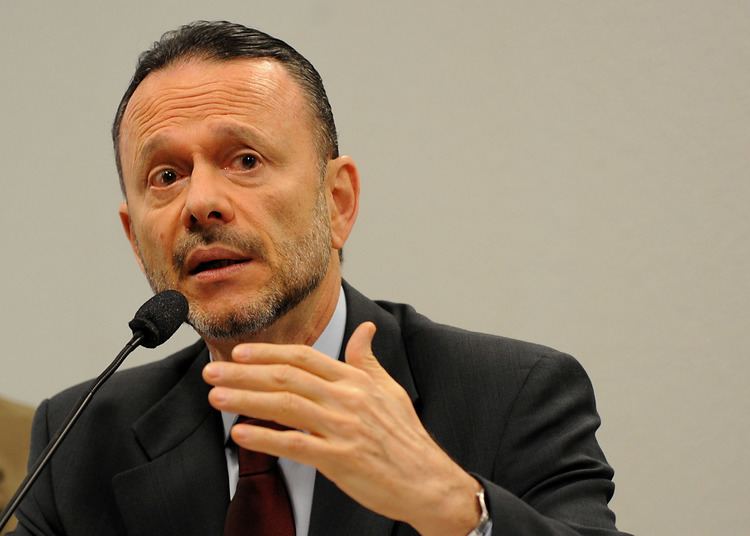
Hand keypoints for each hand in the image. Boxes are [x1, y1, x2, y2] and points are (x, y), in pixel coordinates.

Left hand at [202, 322, 480, 535]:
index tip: (240, 352)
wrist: (425, 480)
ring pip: (285, 406)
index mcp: (356, 380)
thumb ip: (367, 359)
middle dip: (245, 372)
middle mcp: (347, 399)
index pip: (304, 357)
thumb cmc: (405, 437)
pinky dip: (265, 438)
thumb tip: (365, 329)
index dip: (268, 352)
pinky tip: (240, 434)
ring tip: (217, 397)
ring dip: (246, 399)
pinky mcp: (339, 459)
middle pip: (287, 377)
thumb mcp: (389, 389)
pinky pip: (295, 445)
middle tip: (213, 371)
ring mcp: (343, 428)